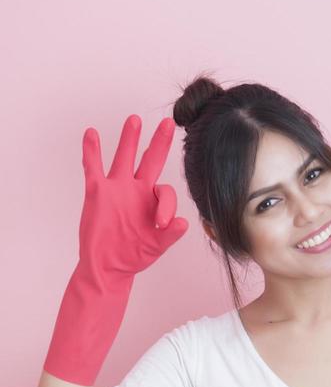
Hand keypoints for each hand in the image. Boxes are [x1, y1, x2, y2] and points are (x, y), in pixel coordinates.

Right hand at [80, 114, 188, 276]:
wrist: (108, 266)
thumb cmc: (134, 255)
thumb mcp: (157, 246)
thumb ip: (171, 234)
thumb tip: (183, 222)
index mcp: (153, 202)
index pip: (165, 191)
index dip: (167, 205)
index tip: (162, 224)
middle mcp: (137, 190)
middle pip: (150, 160)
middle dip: (159, 142)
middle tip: (169, 122)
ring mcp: (117, 188)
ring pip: (124, 157)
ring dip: (129, 139)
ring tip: (135, 120)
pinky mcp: (97, 192)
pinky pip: (93, 167)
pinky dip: (92, 151)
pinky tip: (91, 133)